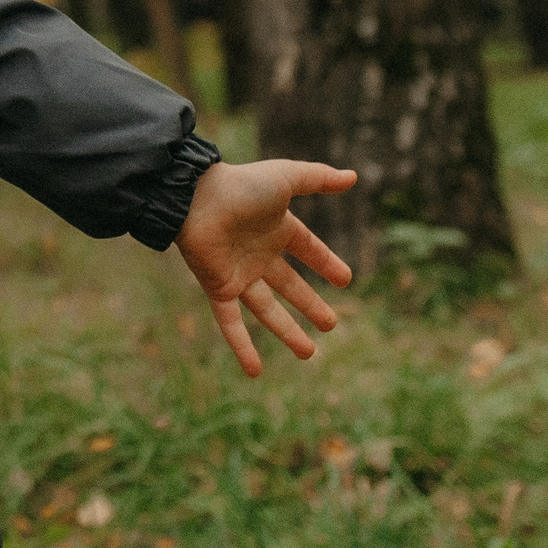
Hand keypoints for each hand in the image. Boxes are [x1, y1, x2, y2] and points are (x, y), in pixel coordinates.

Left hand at [175, 158, 356, 376]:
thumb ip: (318, 178)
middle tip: (331, 324)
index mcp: (276, 228)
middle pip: (289, 285)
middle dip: (309, 305)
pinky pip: (230, 322)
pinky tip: (254, 371)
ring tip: (309, 354)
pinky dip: (241, 346)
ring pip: (266, 309)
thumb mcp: (286, 178)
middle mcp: (258, 253)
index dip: (325, 263)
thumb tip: (353, 176)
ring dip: (286, 331)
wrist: (193, 198)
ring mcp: (238, 272)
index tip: (345, 280)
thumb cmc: (239, 185)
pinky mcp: (218, 287)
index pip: (307, 249)